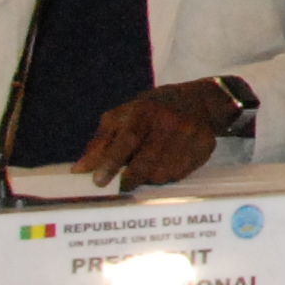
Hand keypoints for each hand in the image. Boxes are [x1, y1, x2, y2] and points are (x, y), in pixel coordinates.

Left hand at [77, 83, 233, 188]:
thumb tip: (79, 171)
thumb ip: (99, 143)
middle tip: (121, 184)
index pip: (127, 140)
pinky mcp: (205, 146)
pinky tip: (166, 163)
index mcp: (145, 111)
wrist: (197, 101)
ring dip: (150, 177)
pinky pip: (180, 174)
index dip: (111, 162)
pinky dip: (168, 175)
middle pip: (146, 162)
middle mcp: (171, 121)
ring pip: (163, 173)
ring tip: (147, 167)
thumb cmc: (149, 112)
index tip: (98, 181)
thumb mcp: (120, 118)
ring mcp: (191, 134)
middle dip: (129, 179)